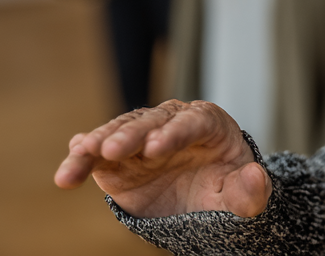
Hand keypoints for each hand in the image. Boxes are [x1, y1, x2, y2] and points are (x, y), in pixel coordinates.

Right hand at [55, 99, 269, 218]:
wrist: (203, 203)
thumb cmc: (226, 191)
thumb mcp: (242, 196)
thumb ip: (251, 190)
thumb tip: (256, 176)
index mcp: (209, 123)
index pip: (193, 122)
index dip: (174, 133)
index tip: (156, 148)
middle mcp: (172, 123)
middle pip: (150, 122)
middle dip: (131, 134)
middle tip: (112, 149)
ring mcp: (142, 138)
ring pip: (119, 131)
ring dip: (98, 142)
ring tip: (81, 155)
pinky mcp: (117, 158)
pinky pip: (95, 154)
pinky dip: (80, 159)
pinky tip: (68, 170)